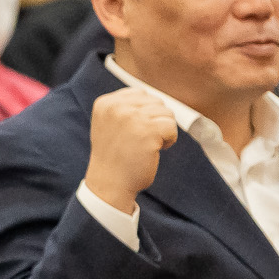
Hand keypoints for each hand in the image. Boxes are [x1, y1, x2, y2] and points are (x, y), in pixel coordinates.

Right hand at [84, 88, 180, 214]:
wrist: (109, 184)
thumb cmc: (114, 156)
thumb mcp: (110, 124)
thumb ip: (125, 108)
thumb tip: (156, 100)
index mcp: (106, 103)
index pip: (140, 94)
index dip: (145, 113)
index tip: (134, 131)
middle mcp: (117, 107)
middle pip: (155, 101)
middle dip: (155, 121)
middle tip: (141, 140)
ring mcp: (132, 118)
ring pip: (166, 113)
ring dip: (163, 130)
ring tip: (147, 145)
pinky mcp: (148, 131)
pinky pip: (172, 127)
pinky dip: (169, 140)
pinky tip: (156, 150)